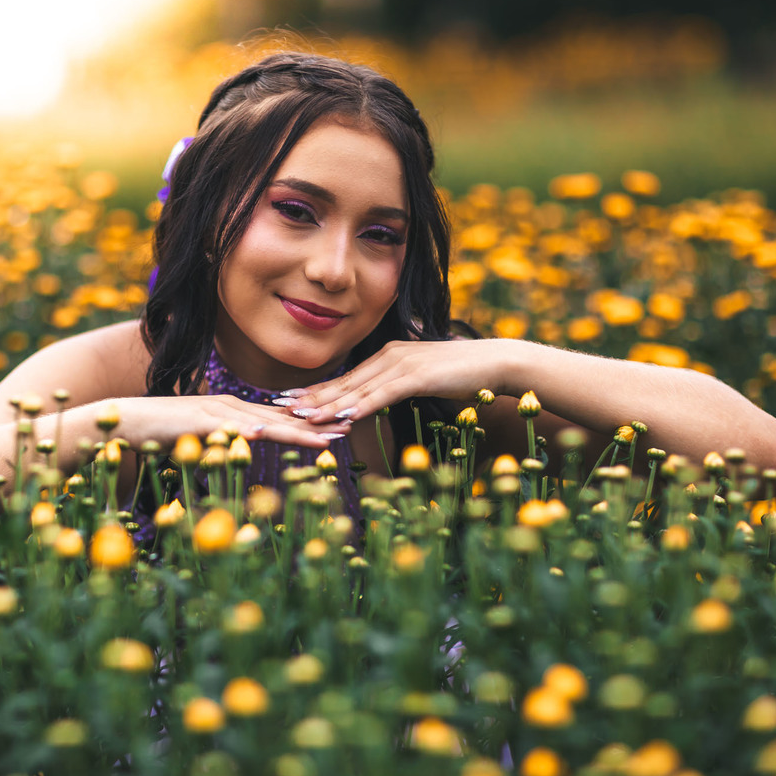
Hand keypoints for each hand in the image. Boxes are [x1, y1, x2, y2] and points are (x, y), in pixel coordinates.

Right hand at [108, 394, 351, 448]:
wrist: (126, 420)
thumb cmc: (162, 434)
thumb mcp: (202, 441)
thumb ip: (224, 444)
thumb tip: (241, 453)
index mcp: (234, 411)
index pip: (280, 419)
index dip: (311, 424)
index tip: (340, 428)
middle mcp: (230, 405)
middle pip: (281, 418)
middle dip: (316, 424)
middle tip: (350, 427)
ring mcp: (215, 410)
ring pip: (263, 421)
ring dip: (294, 430)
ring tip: (324, 438)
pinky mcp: (197, 418)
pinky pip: (227, 425)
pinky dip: (248, 430)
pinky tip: (268, 435)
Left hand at [272, 339, 499, 423]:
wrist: (496, 362)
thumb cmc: (463, 375)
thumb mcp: (424, 380)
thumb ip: (400, 387)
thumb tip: (382, 401)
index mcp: (389, 357)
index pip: (346, 378)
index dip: (316, 390)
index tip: (290, 400)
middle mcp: (390, 356)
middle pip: (343, 382)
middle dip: (310, 397)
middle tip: (278, 407)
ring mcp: (401, 364)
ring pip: (356, 389)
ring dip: (326, 404)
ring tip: (299, 416)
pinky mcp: (416, 375)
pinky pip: (381, 394)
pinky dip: (359, 406)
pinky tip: (341, 418)